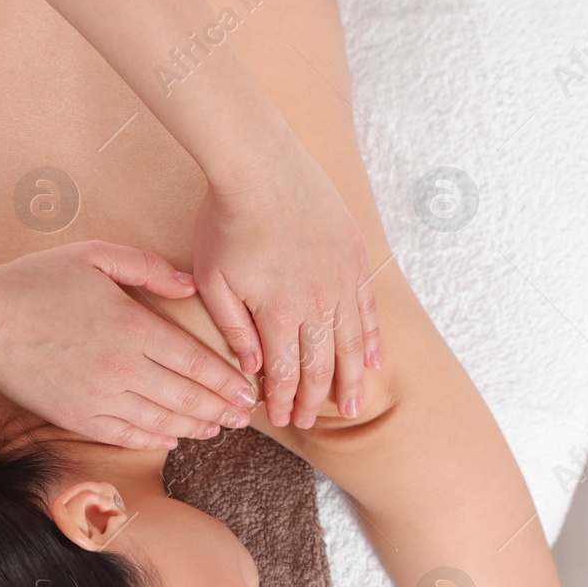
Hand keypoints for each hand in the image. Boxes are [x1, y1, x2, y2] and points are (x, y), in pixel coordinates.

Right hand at [0, 241, 255, 450]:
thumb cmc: (38, 281)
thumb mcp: (96, 255)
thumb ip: (148, 267)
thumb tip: (190, 285)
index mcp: (132, 327)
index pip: (195, 361)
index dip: (226, 381)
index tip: (246, 391)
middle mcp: (121, 368)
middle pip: (186, 396)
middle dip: (220, 410)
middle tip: (243, 418)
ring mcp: (98, 397)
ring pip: (160, 421)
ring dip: (193, 427)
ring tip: (215, 430)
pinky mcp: (76, 416)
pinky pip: (124, 435)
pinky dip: (153, 439)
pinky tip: (171, 439)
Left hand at [191, 135, 381, 429]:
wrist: (259, 165)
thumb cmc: (225, 221)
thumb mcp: (213, 280)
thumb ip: (234, 327)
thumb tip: (253, 365)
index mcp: (278, 314)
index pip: (285, 371)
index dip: (285, 400)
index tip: (284, 419)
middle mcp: (316, 304)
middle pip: (320, 364)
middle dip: (314, 399)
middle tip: (310, 421)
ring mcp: (340, 281)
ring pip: (351, 343)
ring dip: (351, 379)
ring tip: (353, 406)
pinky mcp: (355, 257)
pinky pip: (369, 308)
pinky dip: (373, 337)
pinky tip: (374, 359)